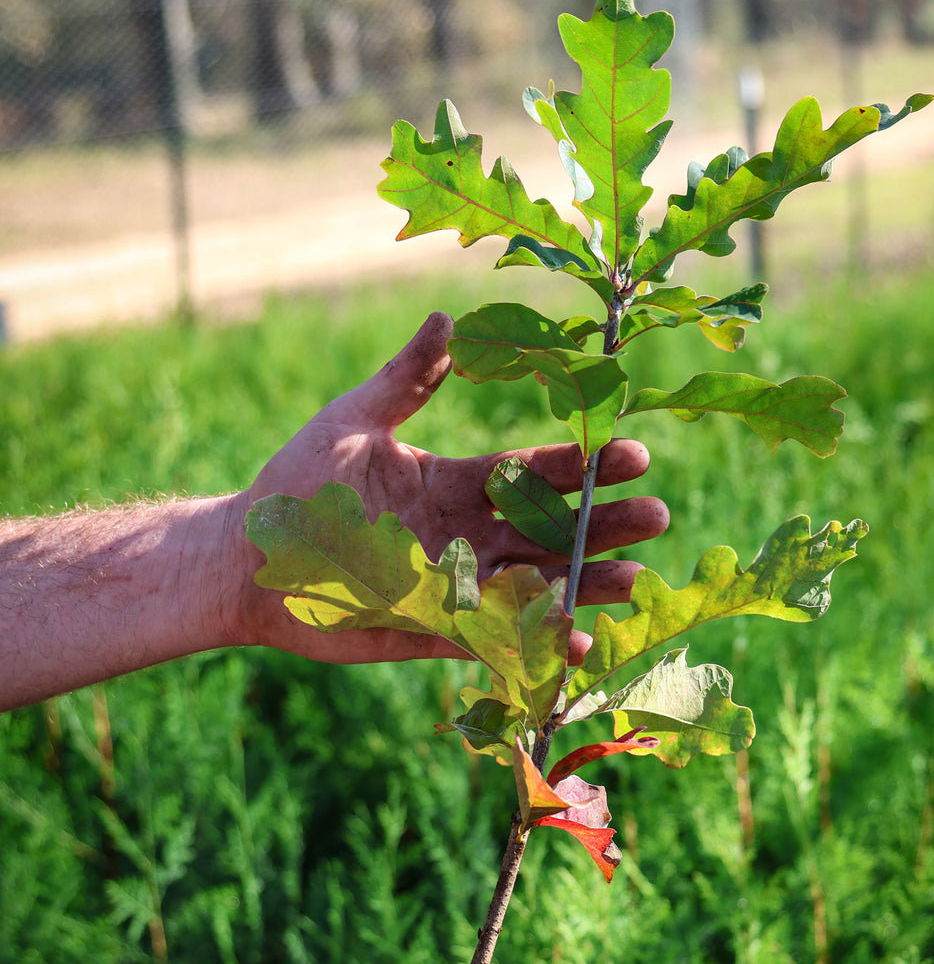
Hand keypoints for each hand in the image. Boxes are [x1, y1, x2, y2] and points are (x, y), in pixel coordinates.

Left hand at [224, 311, 668, 664]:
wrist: (247, 559)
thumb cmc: (296, 486)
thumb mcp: (353, 422)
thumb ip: (406, 380)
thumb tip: (449, 319)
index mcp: (456, 481)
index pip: (533, 471)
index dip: (582, 465)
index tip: (631, 454)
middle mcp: (468, 534)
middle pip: (550, 530)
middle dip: (602, 525)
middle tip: (656, 518)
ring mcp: (457, 585)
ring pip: (536, 586)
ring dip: (585, 584)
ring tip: (635, 581)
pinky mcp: (437, 631)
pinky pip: (497, 639)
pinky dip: (538, 643)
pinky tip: (582, 642)